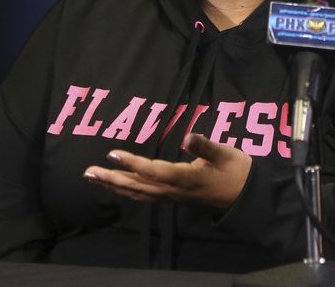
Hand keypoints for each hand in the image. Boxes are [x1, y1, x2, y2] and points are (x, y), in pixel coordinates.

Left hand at [83, 133, 252, 210]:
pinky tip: (115, 186)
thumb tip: (189, 136)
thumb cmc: (237, 171)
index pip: (155, 171)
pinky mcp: (173, 199)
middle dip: (112, 179)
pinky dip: (127, 191)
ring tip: (93, 178)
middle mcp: (176, 191)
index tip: (112, 154)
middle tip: (88, 172)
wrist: (246, 198)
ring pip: (139, 193)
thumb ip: (206, 146)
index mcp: (188, 179)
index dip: (133, 163)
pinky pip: (145, 197)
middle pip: (139, 186)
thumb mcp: (226, 153)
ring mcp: (173, 197)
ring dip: (114, 186)